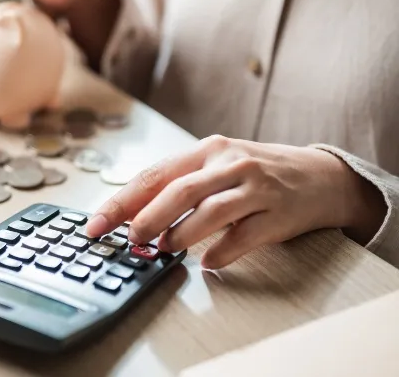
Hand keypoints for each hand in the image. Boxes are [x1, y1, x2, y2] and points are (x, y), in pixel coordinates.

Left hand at [86, 135, 386, 268]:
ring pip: (211, 212)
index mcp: (206, 151)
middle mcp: (229, 164)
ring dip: (182, 234)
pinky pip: (245, 237)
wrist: (319, 176)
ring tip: (166, 249)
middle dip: (148, 218)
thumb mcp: (215, 168)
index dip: (121, 202)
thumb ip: (178, 187)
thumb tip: (130, 217)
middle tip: (131, 240)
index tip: (95, 225)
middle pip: (180, 191)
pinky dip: (222, 252)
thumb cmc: (254, 174)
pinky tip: (208, 263)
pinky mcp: (279, 213)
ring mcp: (256, 187)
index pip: (153, 175)